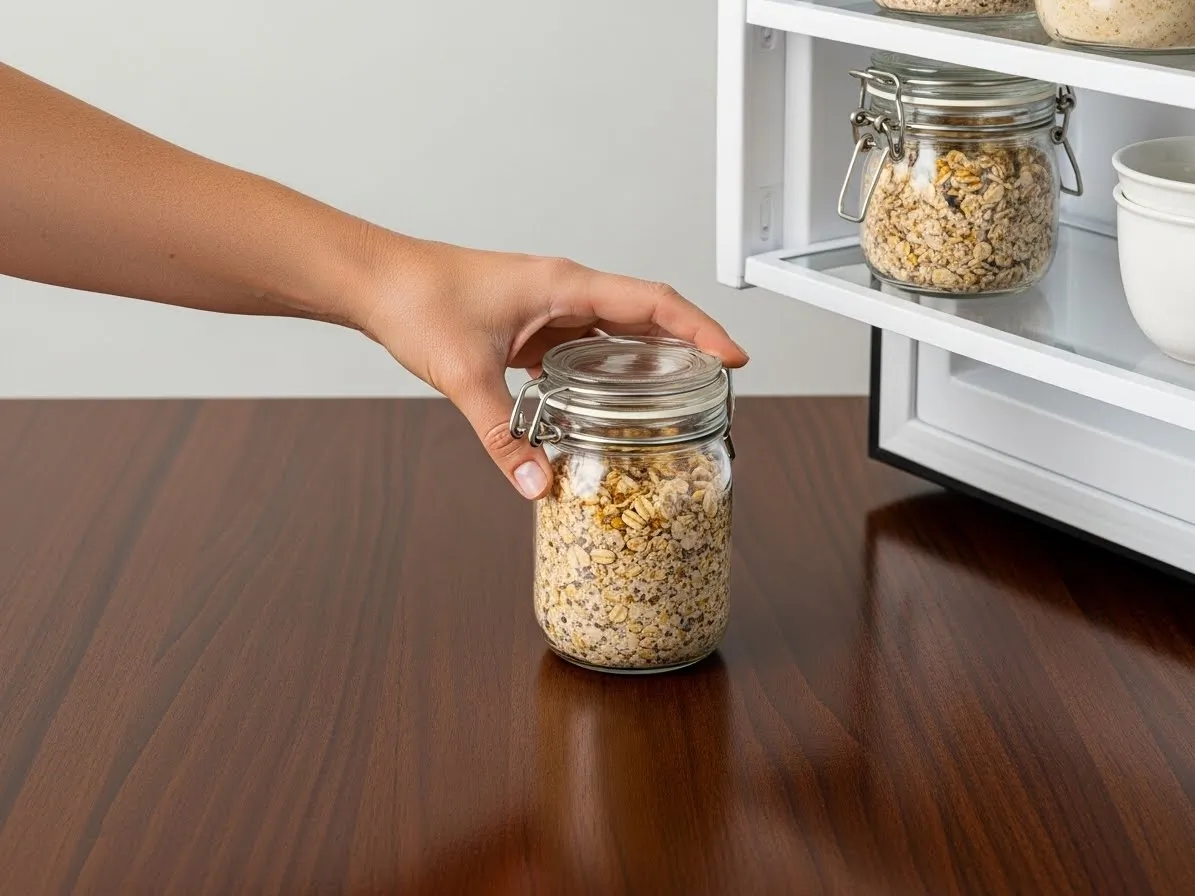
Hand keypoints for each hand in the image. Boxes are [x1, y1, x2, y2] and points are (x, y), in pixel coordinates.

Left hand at [355, 232, 748, 499]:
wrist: (377, 280)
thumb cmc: (418, 301)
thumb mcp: (466, 375)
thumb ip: (504, 436)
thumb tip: (539, 486)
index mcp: (563, 285)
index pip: (653, 302)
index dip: (700, 329)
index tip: (735, 356)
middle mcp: (565, 289)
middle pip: (646, 315)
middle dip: (688, 347)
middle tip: (719, 388)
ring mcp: (549, 304)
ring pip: (617, 328)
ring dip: (651, 357)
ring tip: (681, 398)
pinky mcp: (532, 322)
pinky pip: (586, 342)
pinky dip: (609, 367)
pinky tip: (614, 399)